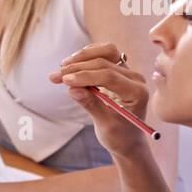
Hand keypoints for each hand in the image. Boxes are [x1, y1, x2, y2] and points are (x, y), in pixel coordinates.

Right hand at [47, 43, 150, 159]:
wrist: (128, 139)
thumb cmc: (119, 137)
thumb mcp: (105, 126)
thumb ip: (91, 105)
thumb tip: (72, 89)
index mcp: (137, 93)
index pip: (109, 76)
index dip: (85, 76)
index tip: (64, 81)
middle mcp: (135, 79)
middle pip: (105, 62)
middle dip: (78, 68)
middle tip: (54, 77)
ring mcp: (129, 72)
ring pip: (106, 52)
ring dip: (82, 57)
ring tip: (62, 67)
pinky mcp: (120, 70)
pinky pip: (106, 54)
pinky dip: (88, 57)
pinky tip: (72, 64)